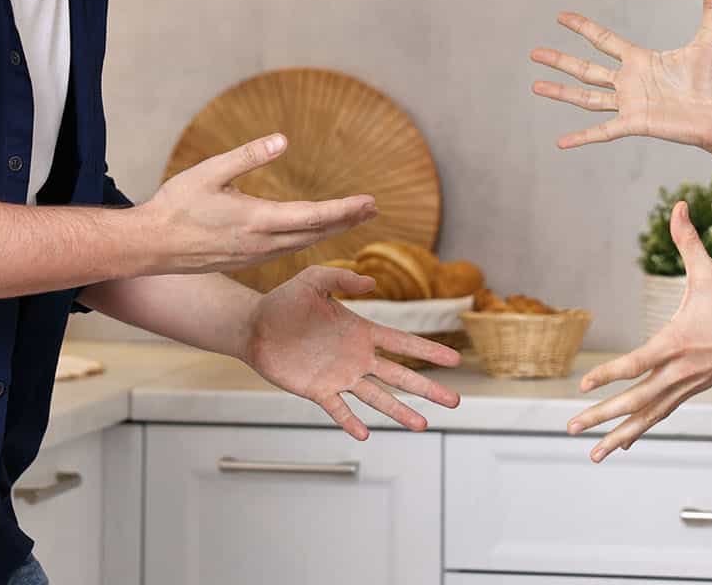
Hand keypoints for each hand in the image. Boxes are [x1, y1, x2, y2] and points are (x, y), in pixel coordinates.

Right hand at [140, 134, 377, 275]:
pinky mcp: (245, 260)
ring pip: (303, 243)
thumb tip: (283, 140)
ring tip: (352, 218)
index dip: (345, 210)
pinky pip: (287, 250)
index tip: (370, 203)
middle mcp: (262, 243)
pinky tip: (313, 231)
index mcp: (257, 220)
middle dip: (347, 220)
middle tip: (373, 209)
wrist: (150, 246)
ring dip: (330, 230)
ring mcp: (254, 255)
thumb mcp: (210, 171)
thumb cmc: (176, 204)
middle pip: (315, 232)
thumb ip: (248, 156)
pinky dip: (308, 239)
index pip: (313, 216)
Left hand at [245, 265, 462, 438]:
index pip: (403, 343)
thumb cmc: (285, 301)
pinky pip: (339, 410)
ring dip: (399, 411)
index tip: (455, 360)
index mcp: (362, 331)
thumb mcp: (314, 280)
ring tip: (422, 425)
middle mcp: (357, 357)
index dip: (429, 351)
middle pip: (400, 376)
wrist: (256, 326)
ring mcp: (340, 377)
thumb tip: (371, 283)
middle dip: (427, 388)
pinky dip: (351, 422)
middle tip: (454, 401)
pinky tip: (365, 434)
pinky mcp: (318, 391)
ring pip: (377, 398)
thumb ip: (342, 278)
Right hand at [531, 0, 711, 167]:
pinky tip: (560, 142)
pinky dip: (581, 137)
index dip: (582, 28)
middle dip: (559, 60)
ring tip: (536, 85)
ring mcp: (630, 104)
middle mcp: (630, 81)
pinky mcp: (636, 124)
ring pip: (586, 97)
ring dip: (560, 92)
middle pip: (586, 69)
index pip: (603, 40)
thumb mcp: (711, 39)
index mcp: (641, 60)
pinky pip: (602, 131)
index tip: (561, 17)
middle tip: (535, 52)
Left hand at [566, 201, 711, 461]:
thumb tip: (678, 204)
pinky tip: (621, 444)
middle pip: (635, 401)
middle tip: (570, 427)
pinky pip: (660, 415)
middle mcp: (678, 372)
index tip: (583, 387)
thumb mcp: (709, 271)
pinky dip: (639, 430)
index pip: (638, 364)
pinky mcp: (691, 391)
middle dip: (601, 417)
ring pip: (646, 417)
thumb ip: (687, 240)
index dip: (609, 376)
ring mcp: (685, 386)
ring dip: (617, 435)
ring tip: (591, 454)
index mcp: (677, 344)